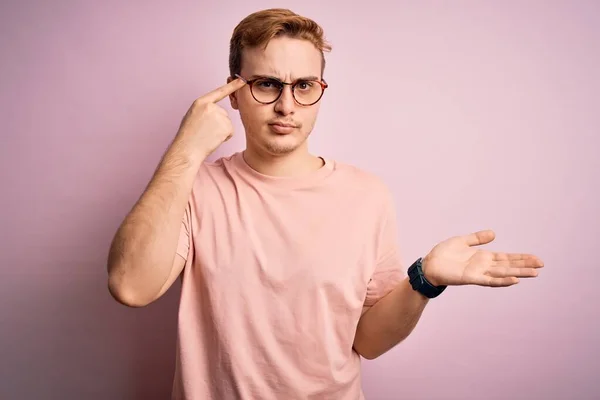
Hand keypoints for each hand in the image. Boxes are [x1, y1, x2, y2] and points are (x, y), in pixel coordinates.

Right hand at [176, 78, 245, 158]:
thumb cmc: (188, 135)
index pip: (219, 92)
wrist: (187, 149)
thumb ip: (205, 110)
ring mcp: (219, 116)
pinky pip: (230, 132)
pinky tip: (213, 139)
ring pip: (227, 123)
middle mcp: (211, 106)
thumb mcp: (193, 115)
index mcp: (201, 102)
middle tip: (205, 132)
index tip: (242, 80)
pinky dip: (224, 137)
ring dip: (220, 131)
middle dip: (217, 124)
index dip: (232, 86)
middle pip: (223, 114)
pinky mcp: (226, 126)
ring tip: (207, 136)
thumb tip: (216, 111)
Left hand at [422, 230, 543, 286]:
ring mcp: (479, 273)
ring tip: (534, 273)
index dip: (521, 258)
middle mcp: (484, 266)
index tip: (536, 258)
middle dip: (525, 265)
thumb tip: (494, 233)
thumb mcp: (462, 241)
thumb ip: (477, 238)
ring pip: (503, 273)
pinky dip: (502, 280)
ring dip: (518, 273)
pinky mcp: (471, 278)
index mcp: (483, 257)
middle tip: (542, 265)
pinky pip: (490, 280)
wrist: (429, 264)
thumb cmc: (443, 254)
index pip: (507, 258)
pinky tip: (514, 279)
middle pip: (509, 265)